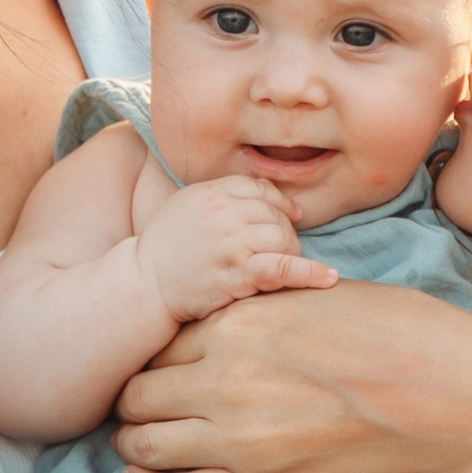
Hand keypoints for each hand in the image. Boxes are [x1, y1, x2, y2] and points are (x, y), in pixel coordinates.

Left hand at [114, 279, 471, 472]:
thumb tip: (213, 320)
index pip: (156, 342)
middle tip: (144, 405)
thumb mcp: (314, 296)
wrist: (450, 399)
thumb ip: (254, 310)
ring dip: (134, 443)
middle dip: (134, 400)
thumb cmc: (396, 334)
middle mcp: (226, 381)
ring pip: (141, 446)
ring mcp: (239, 440)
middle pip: (136, 395)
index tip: (162, 364)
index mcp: (240, 323)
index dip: (154, 354)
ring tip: (143, 442)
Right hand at [135, 176, 338, 325]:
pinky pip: (282, 269)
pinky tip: (327, 277)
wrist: (144, 282)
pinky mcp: (237, 276)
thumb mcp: (190, 203)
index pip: (262, 191)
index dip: (280, 205)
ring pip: (283, 240)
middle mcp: (224, 214)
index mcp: (213, 192)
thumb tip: (272, 193)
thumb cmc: (168, 244)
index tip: (289, 217)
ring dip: (289, 253)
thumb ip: (226, 192)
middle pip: (276, 216)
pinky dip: (309, 273)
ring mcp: (232, 245)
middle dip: (283, 233)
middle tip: (275, 249)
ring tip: (281, 264)